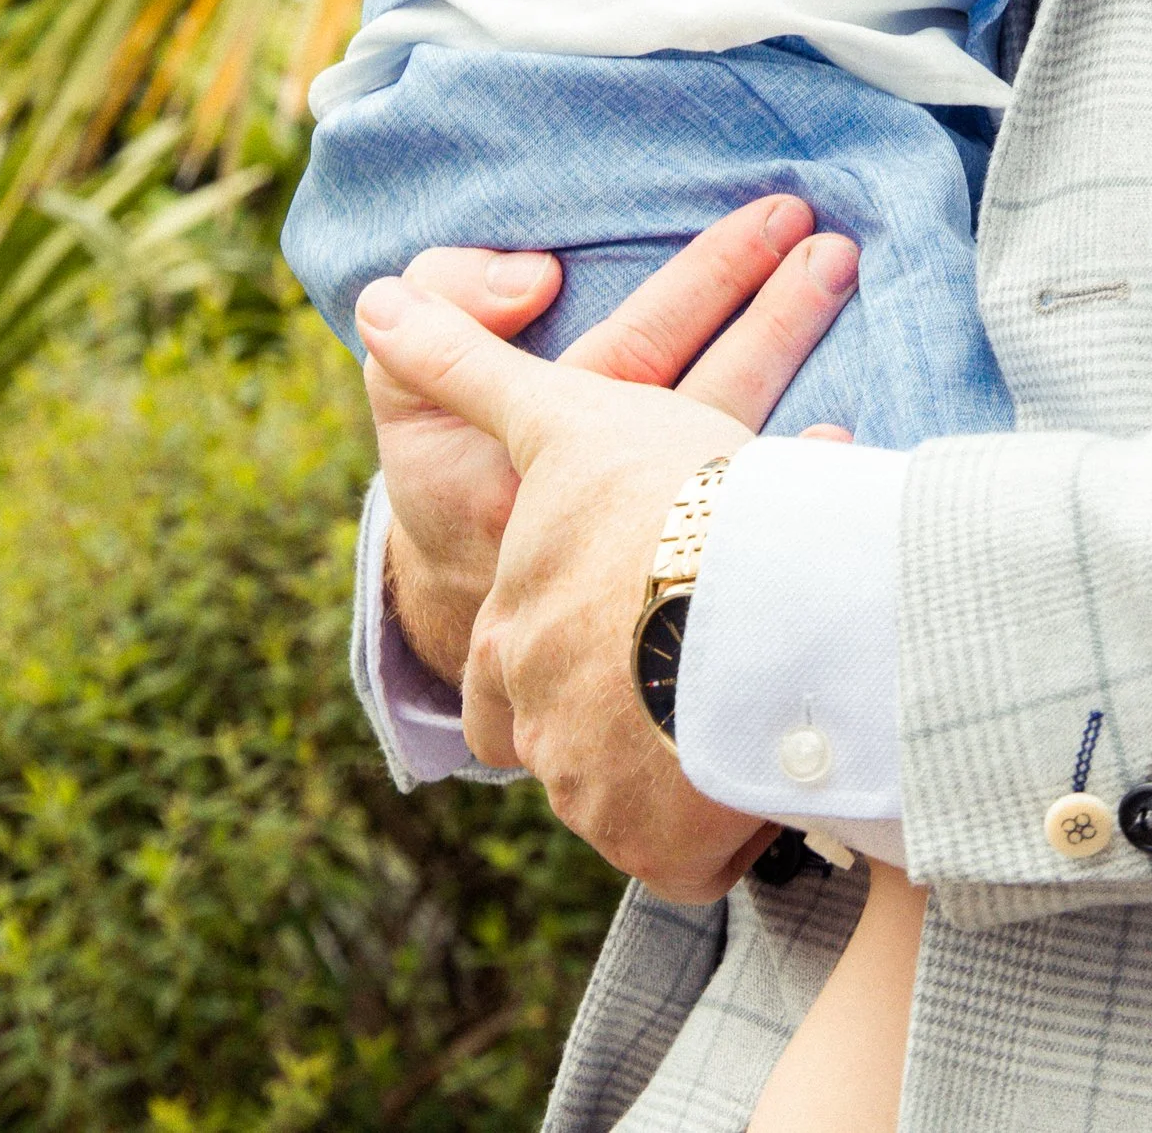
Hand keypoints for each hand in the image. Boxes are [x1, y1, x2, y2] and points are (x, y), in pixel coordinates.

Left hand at [361, 268, 815, 901]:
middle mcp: (544, 726)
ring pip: (633, 784)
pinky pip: (695, 845)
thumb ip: (466, 361)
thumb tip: (377, 298)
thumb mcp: (555, 415)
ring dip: (683, 747)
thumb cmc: (651, 508)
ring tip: (753, 699)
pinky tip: (773, 764)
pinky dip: (729, 813)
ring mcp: (605, 798)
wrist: (745, 611)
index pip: (504, 663)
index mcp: (513, 638)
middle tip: (695, 678)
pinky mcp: (675, 852)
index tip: (621, 623)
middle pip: (568, 735)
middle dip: (623, 708)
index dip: (550, 640)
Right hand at [369, 197, 858, 689]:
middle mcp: (603, 509)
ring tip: (857, 326)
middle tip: (834, 249)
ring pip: (738, 468)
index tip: (769, 222)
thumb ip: (449, 306)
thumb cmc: (448, 463)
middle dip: (776, 320)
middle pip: (706, 400)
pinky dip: (804, 503)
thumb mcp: (407, 383)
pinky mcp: (683, 595)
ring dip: (800, 387)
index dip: (703, 282)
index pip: (635, 346)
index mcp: (538, 453)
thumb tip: (535, 278)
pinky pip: (755, 549)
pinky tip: (849, 464)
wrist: (470, 604)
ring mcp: (648, 559)